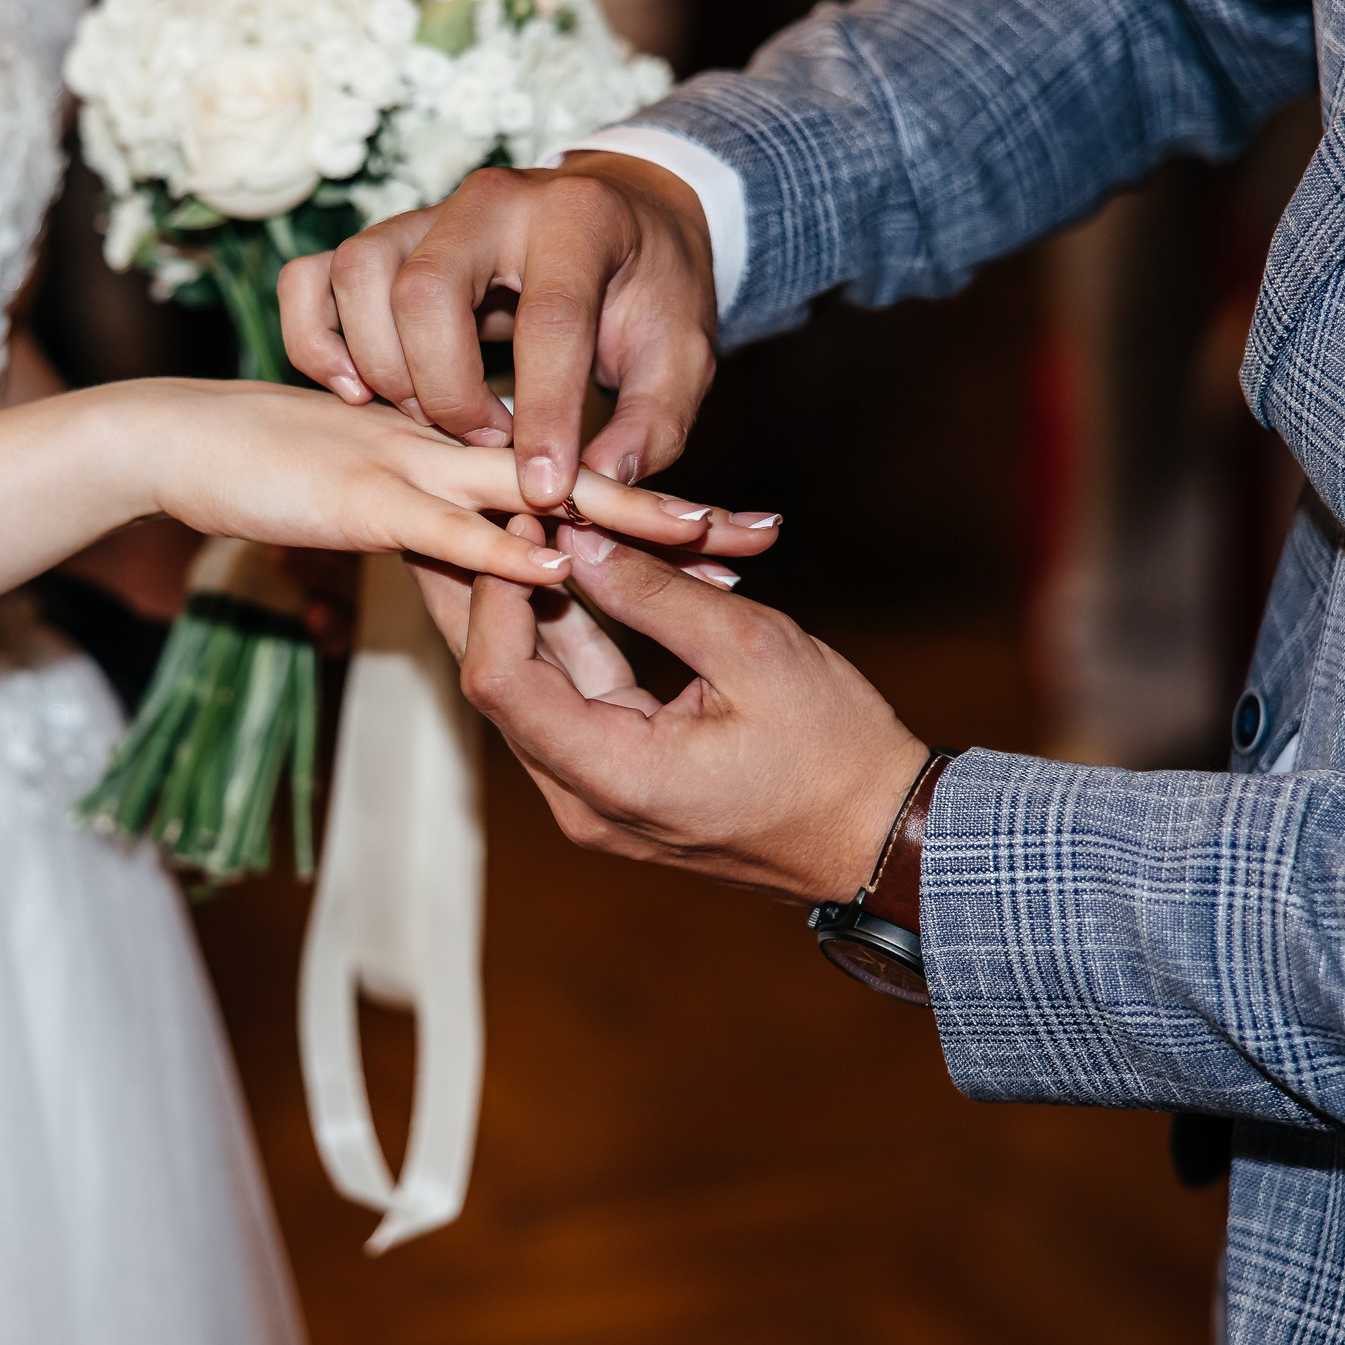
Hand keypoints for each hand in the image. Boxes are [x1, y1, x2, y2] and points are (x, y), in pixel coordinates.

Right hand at [125, 378, 732, 589]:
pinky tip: (558, 565)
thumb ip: (438, 517)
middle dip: (669, 511)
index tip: (735, 533)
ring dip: (615, 519)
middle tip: (761, 531)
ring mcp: (410, 462)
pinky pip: (445, 524)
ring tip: (702, 540)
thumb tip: (501, 555)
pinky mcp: (362, 495)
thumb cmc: (268, 467)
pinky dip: (504, 547)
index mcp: (461, 443)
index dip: (652, 505)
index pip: (574, 472)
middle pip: (580, 474)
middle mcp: (451, 443)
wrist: (174, 436)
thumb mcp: (372, 492)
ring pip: (532, 488)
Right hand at [276, 152, 717, 508]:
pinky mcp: (380, 239)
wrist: (619, 222)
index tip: (546, 488)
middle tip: (482, 444)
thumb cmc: (647, 293)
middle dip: (447, 390)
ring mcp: (423, 213)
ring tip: (426, 420)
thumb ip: (648, 423)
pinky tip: (354, 390)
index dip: (545, 414)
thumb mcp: (680, 357)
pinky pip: (310, 278)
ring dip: (381, 367)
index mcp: (577, 218)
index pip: (549, 318)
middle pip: (426, 290)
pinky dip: (315, 339)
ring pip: (360, 276)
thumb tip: (597, 483)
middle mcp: (490, 200)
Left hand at [452, 516, 931, 904]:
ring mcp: (594, 795)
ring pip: (525, 688)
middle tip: (463, 506)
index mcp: (610, 778)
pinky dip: (563, 635)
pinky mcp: (615, 778)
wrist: (881, 839)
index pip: (499, 679)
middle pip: (492, 684)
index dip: (494, 590)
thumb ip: (657, 594)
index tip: (519, 518)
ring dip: (515, 606)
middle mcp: (581, 800)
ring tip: (497, 523)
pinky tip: (552, 569)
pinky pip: (568, 699)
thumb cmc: (837, 753)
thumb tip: (577, 533)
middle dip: (476, 590)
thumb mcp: (756, 652)